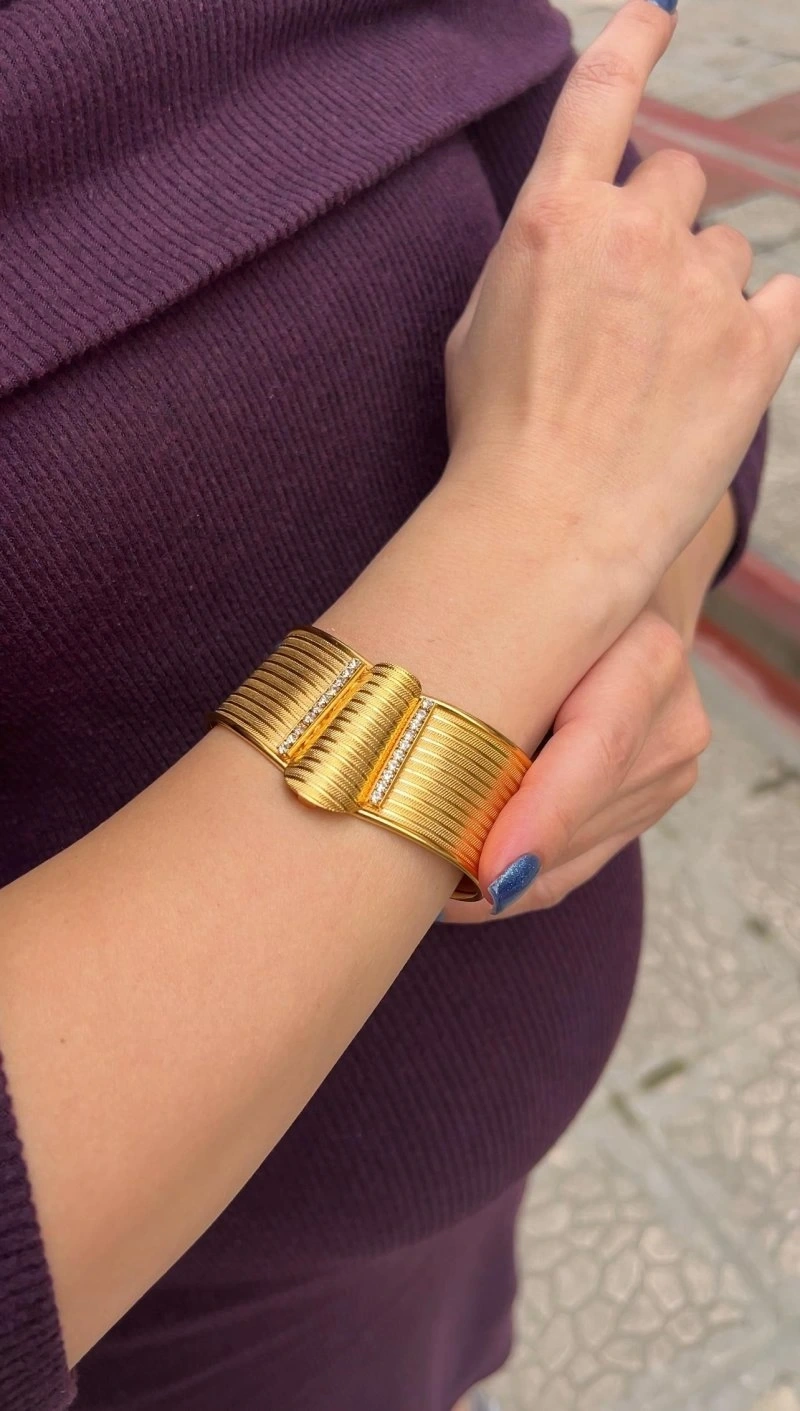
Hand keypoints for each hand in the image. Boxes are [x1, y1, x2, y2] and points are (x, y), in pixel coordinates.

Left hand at [439, 602, 710, 920]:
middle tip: (414, 879)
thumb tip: (425, 750)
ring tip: (418, 870)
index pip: (600, 749)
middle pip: (581, 817)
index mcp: (646, 655)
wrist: (616, 604)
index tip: (488, 869)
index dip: (544, 816)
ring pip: (573, 855)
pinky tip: (461, 883)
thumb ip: (495, 659)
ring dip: (498, 876)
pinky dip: (518, 878)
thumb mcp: (520, 606)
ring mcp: (670, 770)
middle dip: (497, 855)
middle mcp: (672, 719)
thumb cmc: (546, 600)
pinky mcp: (652, 803)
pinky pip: (577, 865)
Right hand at [443, 0, 799, 603]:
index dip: (635, 43)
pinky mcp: (758, 345)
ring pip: (725, 249)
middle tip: (635, 307)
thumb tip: (574, 235)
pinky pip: (780, 298)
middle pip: (677, 178)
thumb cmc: (498, 439)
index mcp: (555, 216)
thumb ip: (538, 256)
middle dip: (660, 226)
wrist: (550, 530)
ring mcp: (702, 287)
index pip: (603, 92)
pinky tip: (716, 371)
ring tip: (662, 371)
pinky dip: (754, 325)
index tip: (656, 19)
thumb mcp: (480, 327)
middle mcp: (636, 231)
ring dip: (701, 288)